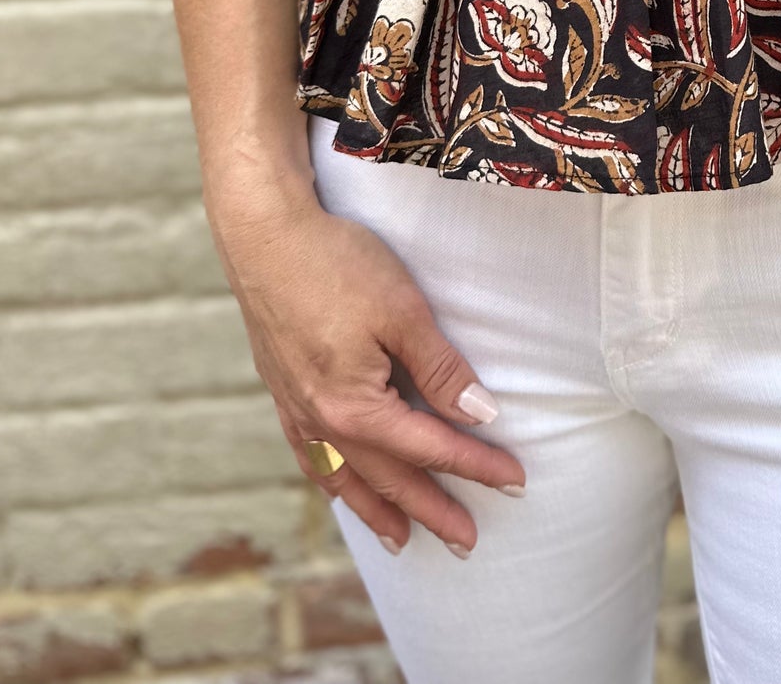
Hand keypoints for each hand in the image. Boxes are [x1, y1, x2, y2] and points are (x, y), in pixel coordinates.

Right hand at [208, 175, 523, 556]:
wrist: (265, 237)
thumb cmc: (336, 265)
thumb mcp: (402, 312)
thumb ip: (441, 369)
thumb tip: (478, 414)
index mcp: (356, 408)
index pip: (431, 447)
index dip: (476, 465)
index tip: (515, 481)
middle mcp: (322, 422)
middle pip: (390, 478)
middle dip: (432, 509)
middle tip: (468, 542)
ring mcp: (297, 411)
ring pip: (346, 478)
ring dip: (378, 511)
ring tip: (403, 540)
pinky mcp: (282, 392)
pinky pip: (311, 457)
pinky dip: (334, 481)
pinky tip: (343, 487)